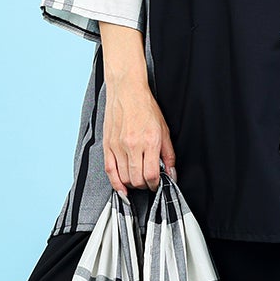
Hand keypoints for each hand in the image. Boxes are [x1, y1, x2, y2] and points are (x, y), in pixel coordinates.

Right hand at [102, 77, 176, 195]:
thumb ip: (168, 155)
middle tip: (148, 182)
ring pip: (124, 178)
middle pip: (137, 180)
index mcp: (149, 142)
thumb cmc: (145, 107)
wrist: (127, 92)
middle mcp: (133, 145)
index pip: (151, 175)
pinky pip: (109, 171)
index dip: (155, 184)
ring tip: (137, 180)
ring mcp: (118, 146)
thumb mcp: (164, 130)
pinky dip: (115, 183)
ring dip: (132, 184)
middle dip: (144, 186)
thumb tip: (172, 173)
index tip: (157, 184)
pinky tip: (121, 188)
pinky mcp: (108, 145)